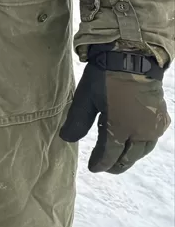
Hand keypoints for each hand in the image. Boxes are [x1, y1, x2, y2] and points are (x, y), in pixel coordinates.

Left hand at [59, 46, 169, 172]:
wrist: (133, 59)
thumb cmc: (105, 77)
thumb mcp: (85, 98)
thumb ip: (77, 122)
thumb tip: (66, 139)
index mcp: (120, 127)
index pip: (110, 154)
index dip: (100, 163)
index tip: (92, 167)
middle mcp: (140, 131)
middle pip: (128, 157)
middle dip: (115, 164)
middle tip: (104, 166)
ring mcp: (153, 126)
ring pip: (142, 151)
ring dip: (130, 157)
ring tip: (118, 158)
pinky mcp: (161, 118)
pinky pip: (151, 140)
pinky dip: (141, 146)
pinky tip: (134, 143)